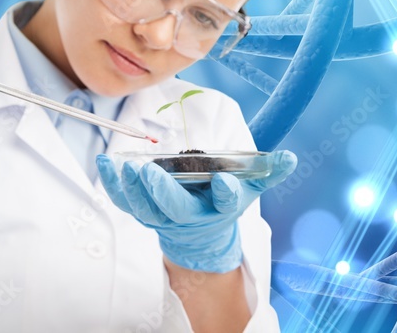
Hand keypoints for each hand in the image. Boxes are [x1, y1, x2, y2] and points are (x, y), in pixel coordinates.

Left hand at [95, 151, 296, 272]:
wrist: (201, 237)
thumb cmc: (223, 203)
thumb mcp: (250, 190)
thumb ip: (268, 172)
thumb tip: (291, 158)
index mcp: (219, 210)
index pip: (225, 202)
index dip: (225, 192)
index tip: (223, 181)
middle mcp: (190, 217)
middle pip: (174, 209)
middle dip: (161, 192)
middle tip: (150, 173)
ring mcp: (163, 218)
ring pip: (145, 208)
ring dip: (132, 188)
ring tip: (125, 167)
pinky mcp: (144, 213)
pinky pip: (125, 202)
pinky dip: (113, 185)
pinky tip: (105, 164)